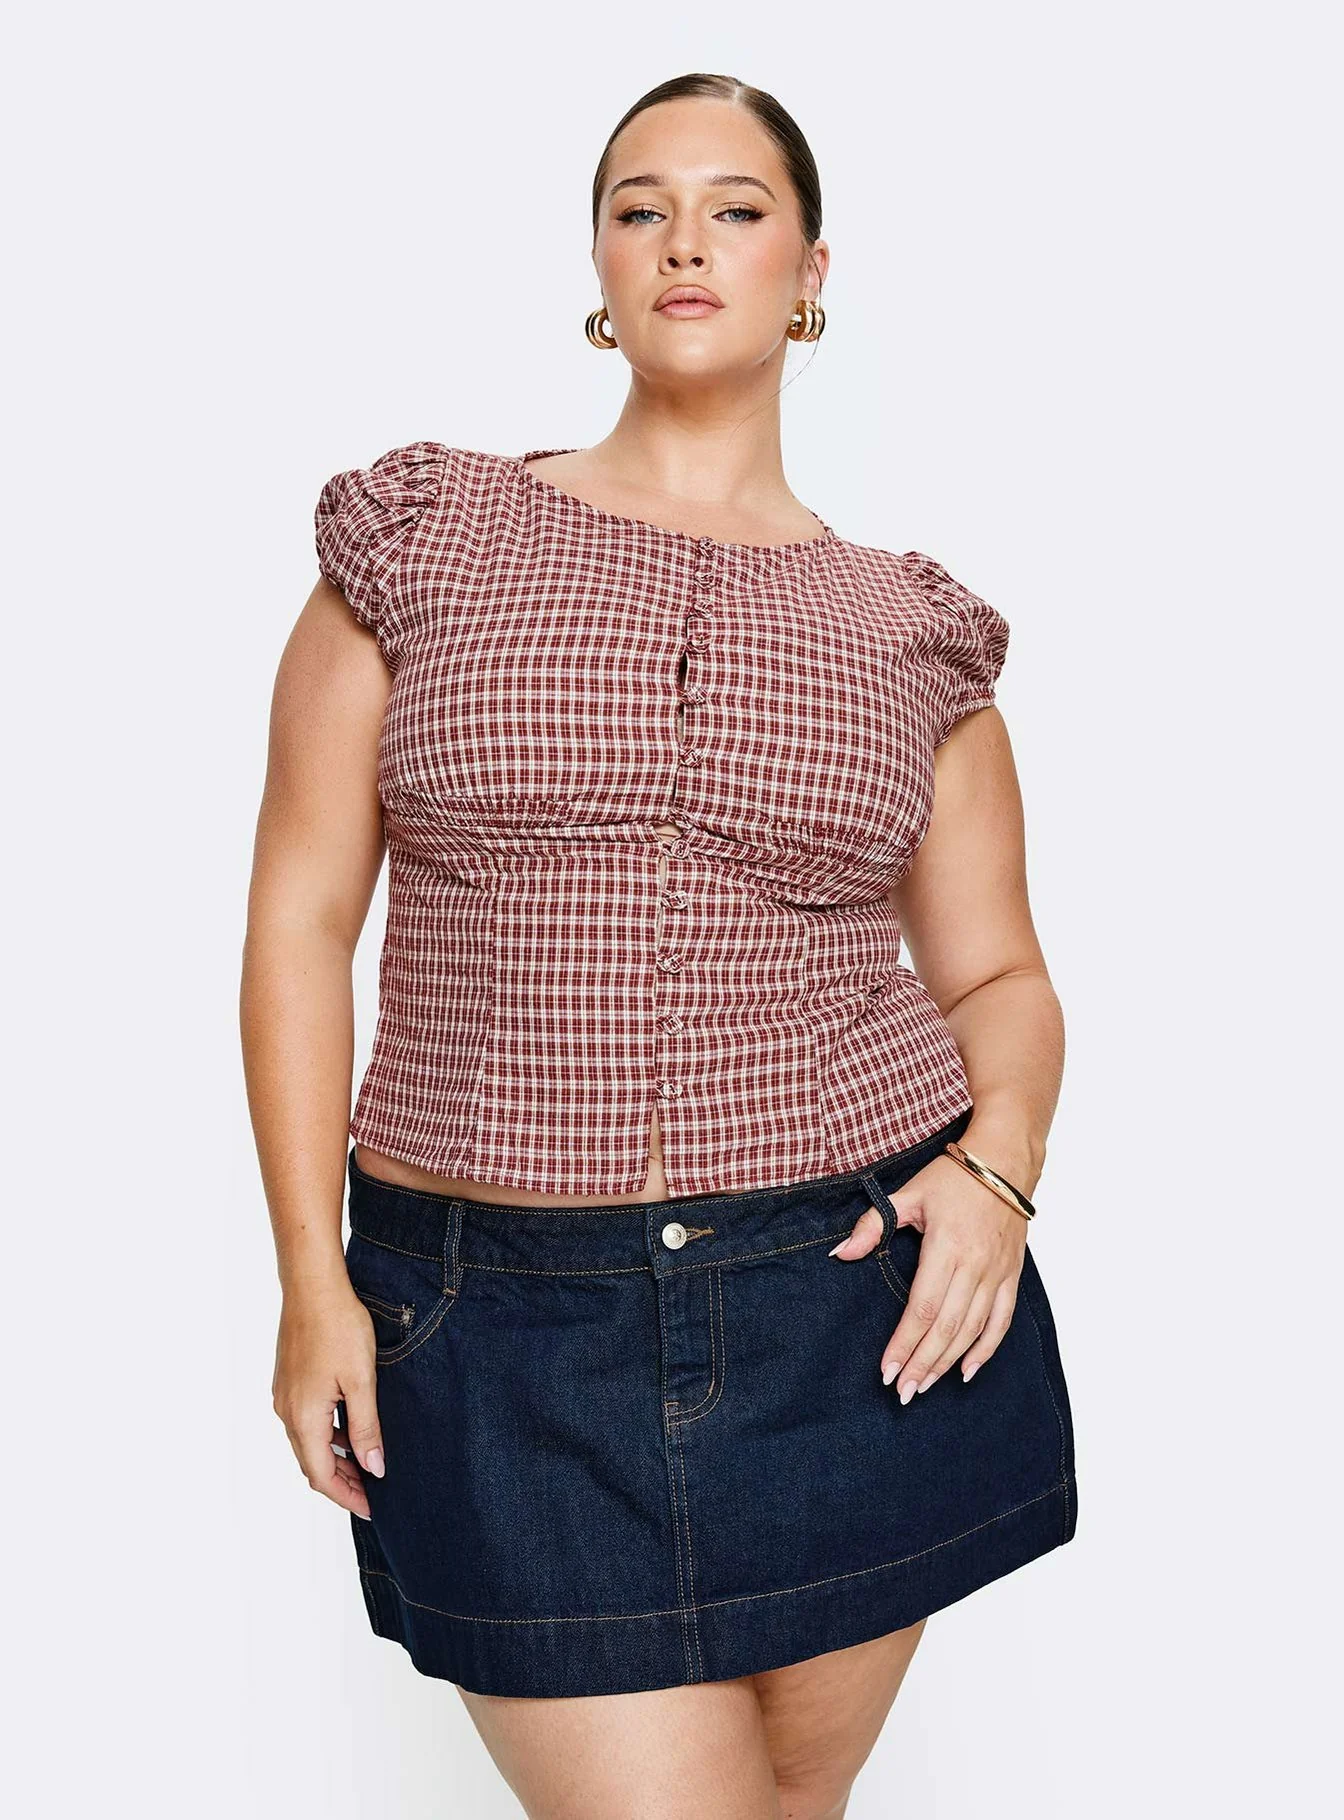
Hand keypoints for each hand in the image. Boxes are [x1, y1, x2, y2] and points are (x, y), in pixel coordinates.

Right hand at [271, 1278, 386, 1518]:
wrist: (312, 1286)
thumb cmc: (338, 1327)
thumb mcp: (362, 1381)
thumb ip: (366, 1427)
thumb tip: (374, 1467)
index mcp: (303, 1418)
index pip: (322, 1475)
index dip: (346, 1496)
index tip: (371, 1509)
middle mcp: (287, 1412)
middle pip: (312, 1463)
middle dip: (342, 1482)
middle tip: (373, 1492)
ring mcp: (285, 1396)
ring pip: (309, 1443)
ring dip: (335, 1458)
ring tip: (366, 1464)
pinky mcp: (289, 1381)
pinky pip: (306, 1422)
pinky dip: (328, 1435)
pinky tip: (350, 1429)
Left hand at [830, 1152, 1027, 1400]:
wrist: (1004, 1162)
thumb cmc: (953, 1177)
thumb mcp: (907, 1194)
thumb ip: (873, 1225)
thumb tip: (841, 1253)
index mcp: (946, 1248)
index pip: (922, 1308)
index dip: (904, 1342)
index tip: (886, 1369)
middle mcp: (974, 1266)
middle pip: (946, 1328)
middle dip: (922, 1363)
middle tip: (902, 1391)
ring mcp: (996, 1274)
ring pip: (972, 1330)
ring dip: (947, 1362)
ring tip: (924, 1385)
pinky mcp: (1011, 1276)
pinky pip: (1001, 1321)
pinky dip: (986, 1349)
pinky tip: (968, 1370)